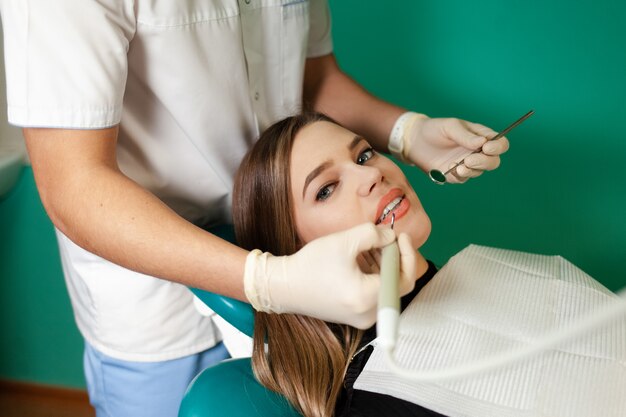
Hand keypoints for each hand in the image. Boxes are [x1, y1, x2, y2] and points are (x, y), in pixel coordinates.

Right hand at [244, 223, 416, 328]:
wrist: (284, 287)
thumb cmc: (311, 265)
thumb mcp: (344, 241)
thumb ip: (373, 234)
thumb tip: (390, 236)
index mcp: (367, 297)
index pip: (403, 278)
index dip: (407, 255)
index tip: (400, 236)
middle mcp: (368, 314)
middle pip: (397, 285)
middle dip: (395, 259)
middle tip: (387, 239)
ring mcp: (362, 318)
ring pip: (385, 289)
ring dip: (384, 266)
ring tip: (372, 245)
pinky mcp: (354, 316)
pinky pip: (374, 295)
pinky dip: (374, 276)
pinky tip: (363, 259)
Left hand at [399, 114, 509, 182]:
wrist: (414, 141)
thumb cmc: (434, 129)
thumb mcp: (450, 127)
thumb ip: (466, 135)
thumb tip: (484, 143)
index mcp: (481, 136)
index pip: (500, 144)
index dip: (498, 147)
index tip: (486, 148)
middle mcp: (477, 152)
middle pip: (493, 161)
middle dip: (484, 162)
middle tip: (469, 160)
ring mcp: (467, 164)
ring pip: (479, 172)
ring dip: (471, 170)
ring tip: (459, 166)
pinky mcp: (455, 174)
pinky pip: (463, 179)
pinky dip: (459, 175)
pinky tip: (450, 168)